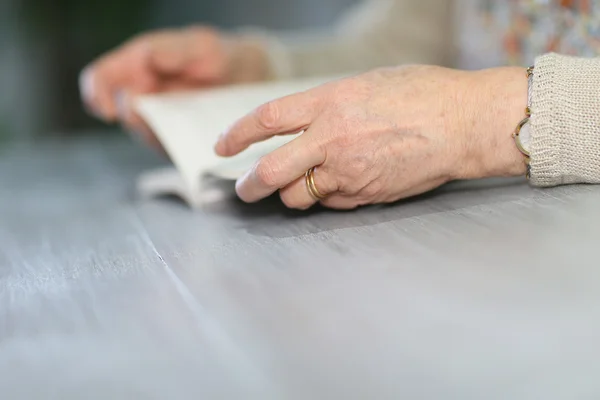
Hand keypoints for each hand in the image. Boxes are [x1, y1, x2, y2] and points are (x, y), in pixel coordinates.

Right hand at [80, 26, 269, 147]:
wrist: (251, 76)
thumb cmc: (221, 55)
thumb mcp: (202, 47)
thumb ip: (173, 52)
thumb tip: (147, 58)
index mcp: (138, 62)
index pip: (100, 78)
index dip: (97, 95)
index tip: (110, 112)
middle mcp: (143, 90)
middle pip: (123, 113)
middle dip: (140, 121)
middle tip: (168, 117)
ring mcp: (158, 114)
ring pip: (145, 134)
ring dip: (162, 135)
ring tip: (192, 122)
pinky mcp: (174, 135)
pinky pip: (167, 147)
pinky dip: (178, 146)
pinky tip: (197, 135)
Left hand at [215, 65, 528, 209]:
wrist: (464, 124)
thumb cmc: (423, 95)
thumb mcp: (366, 85)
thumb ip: (329, 106)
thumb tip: (305, 124)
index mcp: (330, 103)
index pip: (267, 119)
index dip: (237, 133)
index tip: (224, 145)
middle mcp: (331, 139)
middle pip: (270, 170)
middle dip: (249, 185)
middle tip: (243, 189)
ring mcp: (348, 172)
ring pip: (298, 196)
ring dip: (290, 194)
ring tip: (297, 186)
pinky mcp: (365, 196)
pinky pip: (331, 203)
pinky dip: (326, 198)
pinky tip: (341, 185)